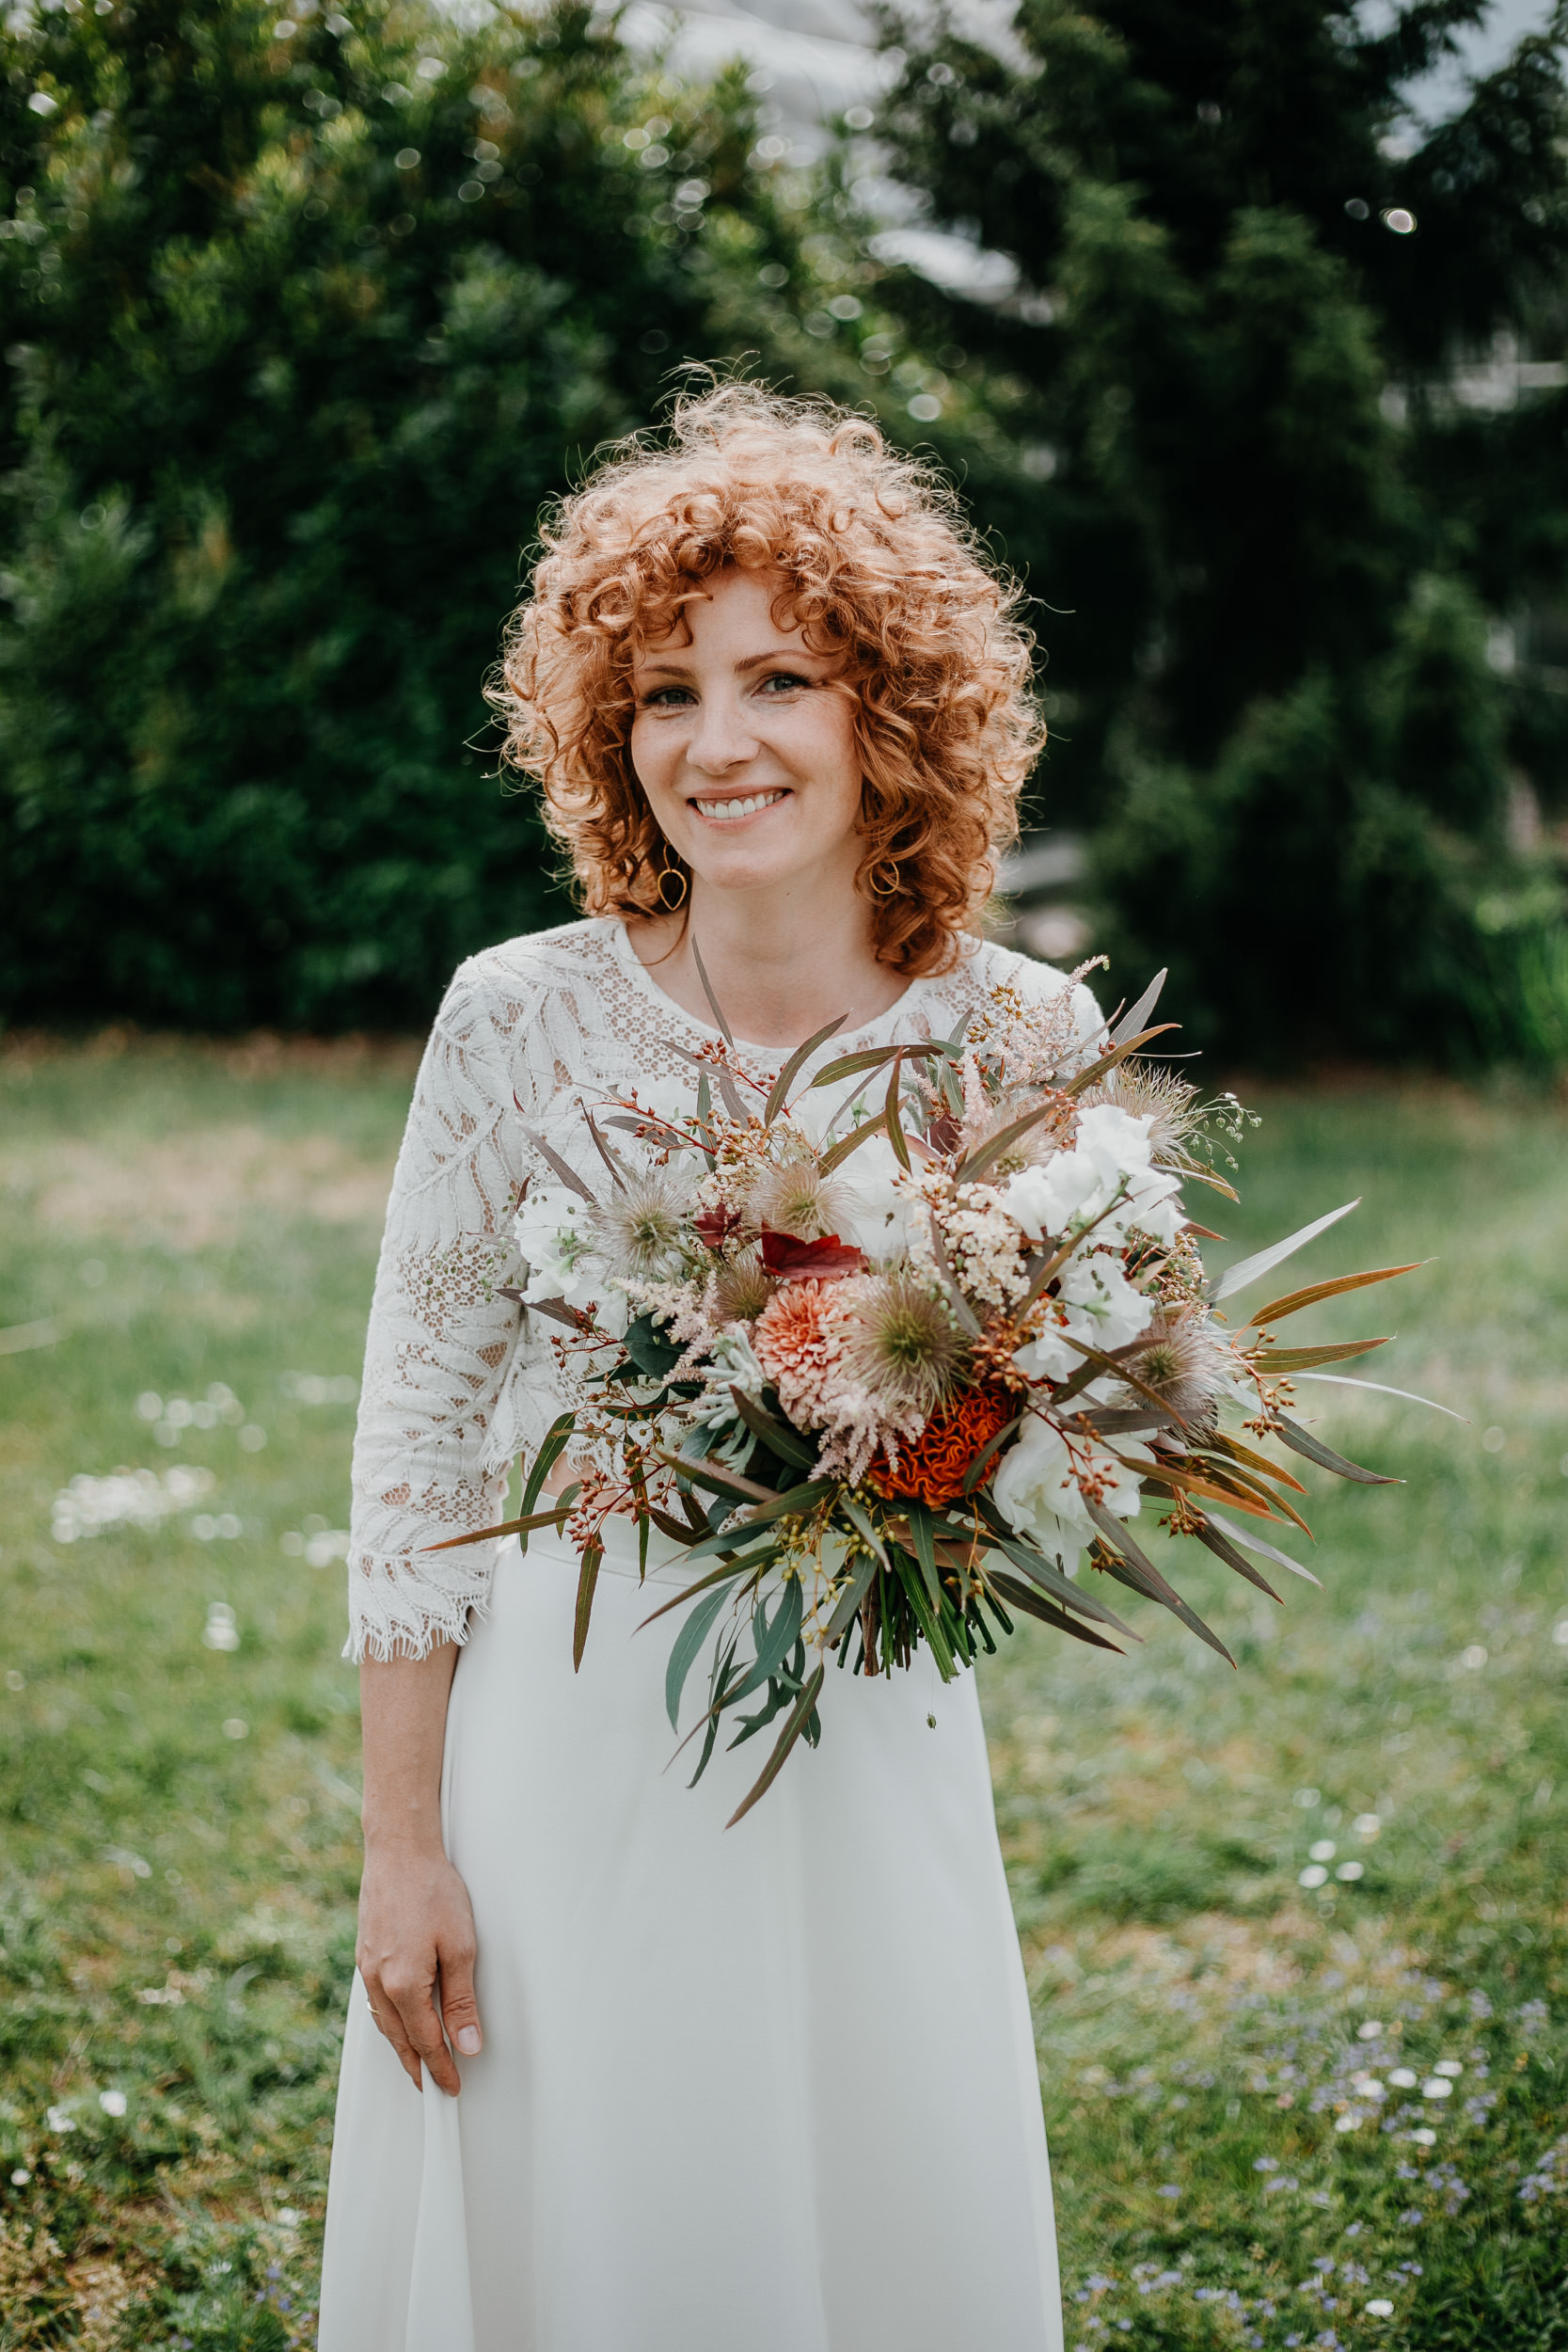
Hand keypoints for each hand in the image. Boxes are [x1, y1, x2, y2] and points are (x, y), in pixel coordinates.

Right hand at [356, 1843, 481, 2095]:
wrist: (398, 1850)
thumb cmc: (433, 1891)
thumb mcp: (460, 1946)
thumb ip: (461, 1999)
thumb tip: (468, 2045)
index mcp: (404, 1986)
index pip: (426, 2042)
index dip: (442, 2068)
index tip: (453, 2088)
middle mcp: (378, 1983)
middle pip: (400, 2039)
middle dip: (417, 2066)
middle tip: (432, 2088)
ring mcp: (366, 1968)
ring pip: (383, 2022)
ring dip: (401, 2046)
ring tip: (417, 2062)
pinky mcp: (364, 1953)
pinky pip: (375, 2001)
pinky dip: (388, 2021)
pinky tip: (397, 2021)